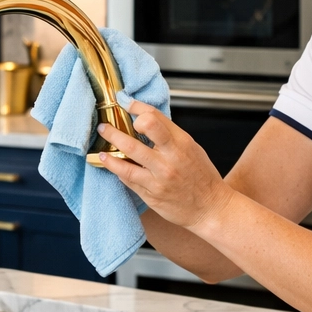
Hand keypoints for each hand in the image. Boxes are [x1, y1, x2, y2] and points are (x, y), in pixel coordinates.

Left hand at [97, 100, 234, 229]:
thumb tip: (144, 117)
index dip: (135, 108)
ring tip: (101, 148)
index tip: (124, 104)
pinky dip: (116, 170)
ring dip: (109, 152)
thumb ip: (169, 133)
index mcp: (181, 143)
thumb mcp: (191, 147)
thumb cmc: (202, 176)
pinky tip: (108, 163)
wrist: (210, 208)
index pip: (153, 118)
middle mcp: (170, 160)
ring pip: (127, 162)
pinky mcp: (152, 195)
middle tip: (104, 127)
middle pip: (135, 141)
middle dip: (115, 131)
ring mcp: (159, 179)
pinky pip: (128, 179)